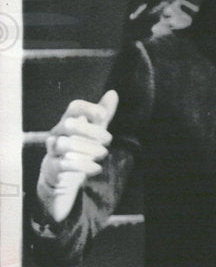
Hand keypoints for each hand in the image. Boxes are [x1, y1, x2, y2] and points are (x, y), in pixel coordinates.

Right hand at [36, 90, 118, 224]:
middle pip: (69, 124)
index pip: (74, 107)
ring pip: (65, 144)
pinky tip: (96, 168)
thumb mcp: (94, 130)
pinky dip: (83, 166)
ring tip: (103, 153)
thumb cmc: (80, 147)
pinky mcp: (52, 167)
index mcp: (69, 120)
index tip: (104, 117)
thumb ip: (102, 114)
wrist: (61, 174)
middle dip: (91, 131)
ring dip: (88, 149)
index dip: (89, 108)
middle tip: (108, 140)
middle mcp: (58, 133)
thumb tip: (113, 93)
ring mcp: (53, 150)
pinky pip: (63, 164)